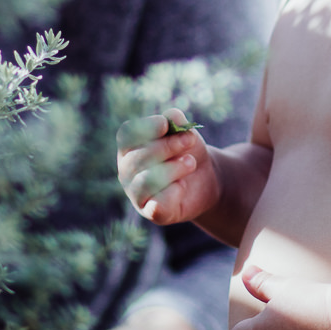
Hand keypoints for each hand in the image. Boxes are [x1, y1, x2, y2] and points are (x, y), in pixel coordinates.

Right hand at [117, 110, 218, 224]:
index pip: (126, 135)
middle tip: (190, 140)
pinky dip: (173, 192)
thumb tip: (172, 117)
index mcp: (129, 148)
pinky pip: (157, 204)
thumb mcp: (184, 132)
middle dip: (168, 146)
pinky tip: (182, 186)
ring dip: (173, 168)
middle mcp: (126, 171)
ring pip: (146, 181)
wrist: (204, 179)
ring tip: (190, 163)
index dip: (144, 129)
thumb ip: (176, 121)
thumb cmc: (186, 152)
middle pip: (138, 157)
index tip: (165, 124)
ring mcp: (135, 193)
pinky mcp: (151, 212)